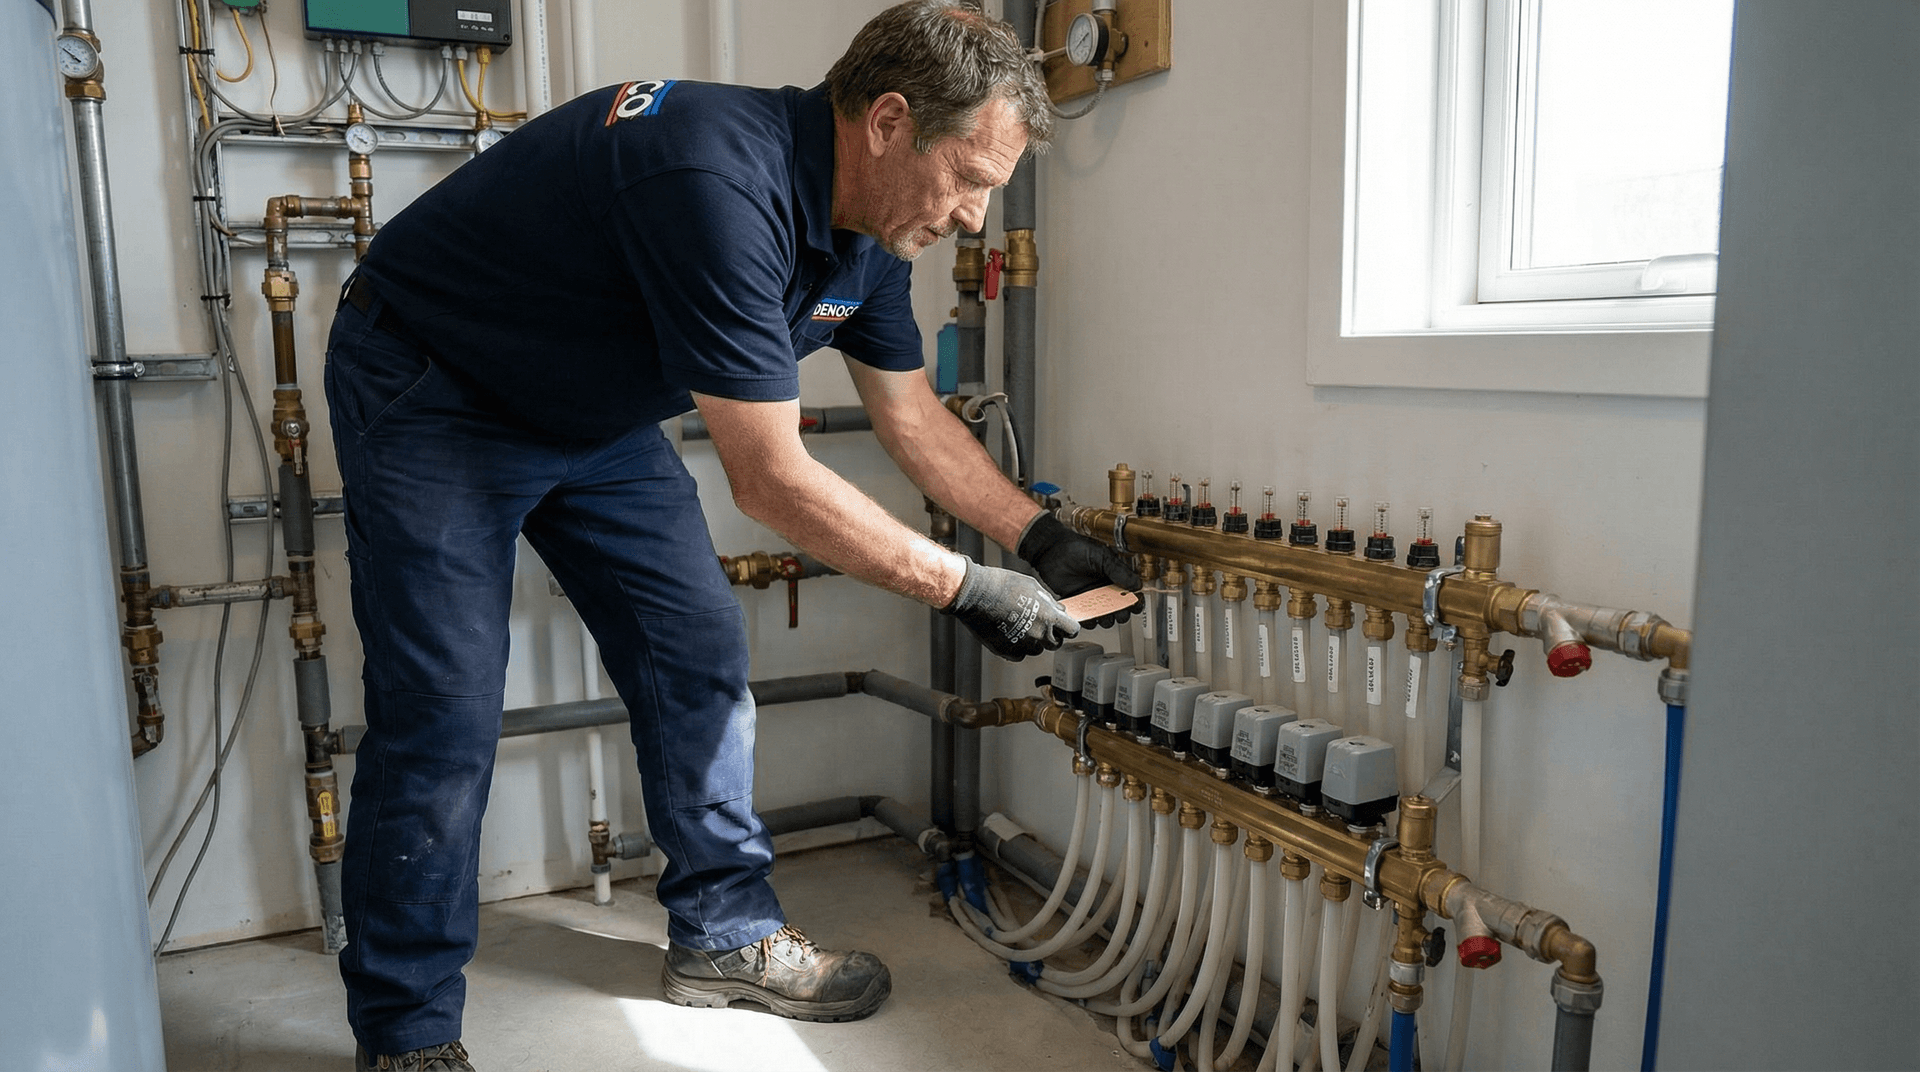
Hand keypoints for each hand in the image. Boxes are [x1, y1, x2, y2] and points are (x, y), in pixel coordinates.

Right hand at [942, 559, 1080, 660]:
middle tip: (1039, 624)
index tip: (1063, 626)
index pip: (1072, 630)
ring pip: (1037, 650)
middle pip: (1056, 643)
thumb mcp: (1033, 586)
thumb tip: (1060, 610)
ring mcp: (1023, 645)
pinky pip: (1019, 654)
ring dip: (1033, 642)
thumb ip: (1050, 602)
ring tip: (1020, 626)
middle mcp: (1039, 634)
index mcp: (1049, 617)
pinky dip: (1017, 647)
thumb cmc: (1003, 585)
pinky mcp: (1007, 651)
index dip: (1068, 627)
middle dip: (1051, 635)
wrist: (976, 594)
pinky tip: (1009, 632)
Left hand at [1016, 513, 1142, 627]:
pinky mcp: (1077, 605)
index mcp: (1114, 578)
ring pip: (1104, 618)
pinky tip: (1088, 615)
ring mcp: (1091, 599)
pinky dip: (1088, 621)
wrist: (1051, 550)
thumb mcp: (1102, 557)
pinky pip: (1086, 619)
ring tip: (1103, 614)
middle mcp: (1105, 590)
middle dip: (1122, 614)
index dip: (1135, 601)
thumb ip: (1118, 570)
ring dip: (1106, 620)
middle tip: (1118, 612)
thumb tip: (1137, 585)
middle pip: (1120, 610)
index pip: (1131, 594)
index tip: (1135, 604)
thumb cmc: (1077, 548)